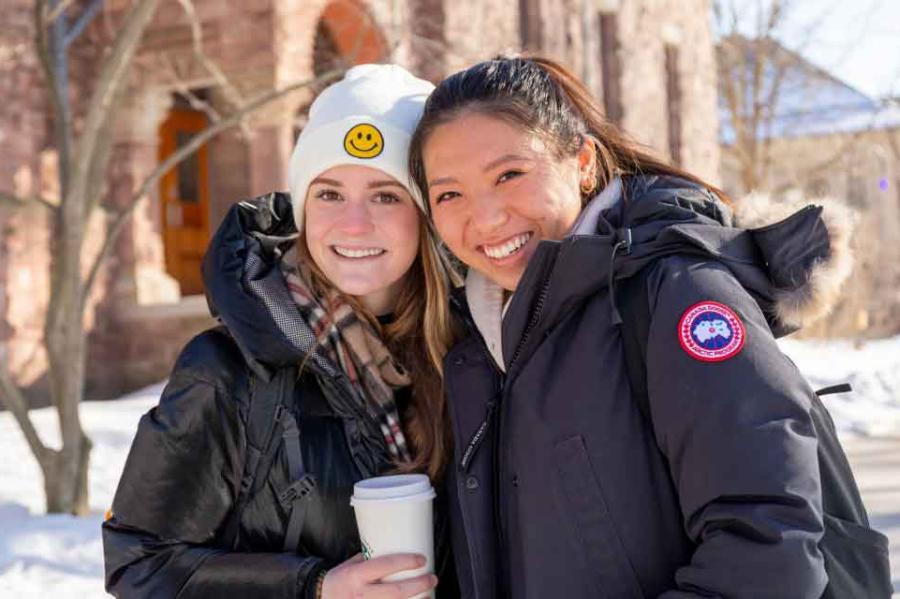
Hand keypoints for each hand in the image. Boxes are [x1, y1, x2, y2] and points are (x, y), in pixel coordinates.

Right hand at [320, 553, 436, 597]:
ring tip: (429, 595)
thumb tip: (394, 545)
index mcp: (357, 576)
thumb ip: (370, 558)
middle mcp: (362, 594)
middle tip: (432, 578)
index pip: (385, 566)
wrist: (321, 598)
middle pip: (396, 592)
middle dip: (418, 585)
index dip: (406, 562)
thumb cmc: (339, 580)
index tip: (421, 560)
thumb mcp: (351, 565)